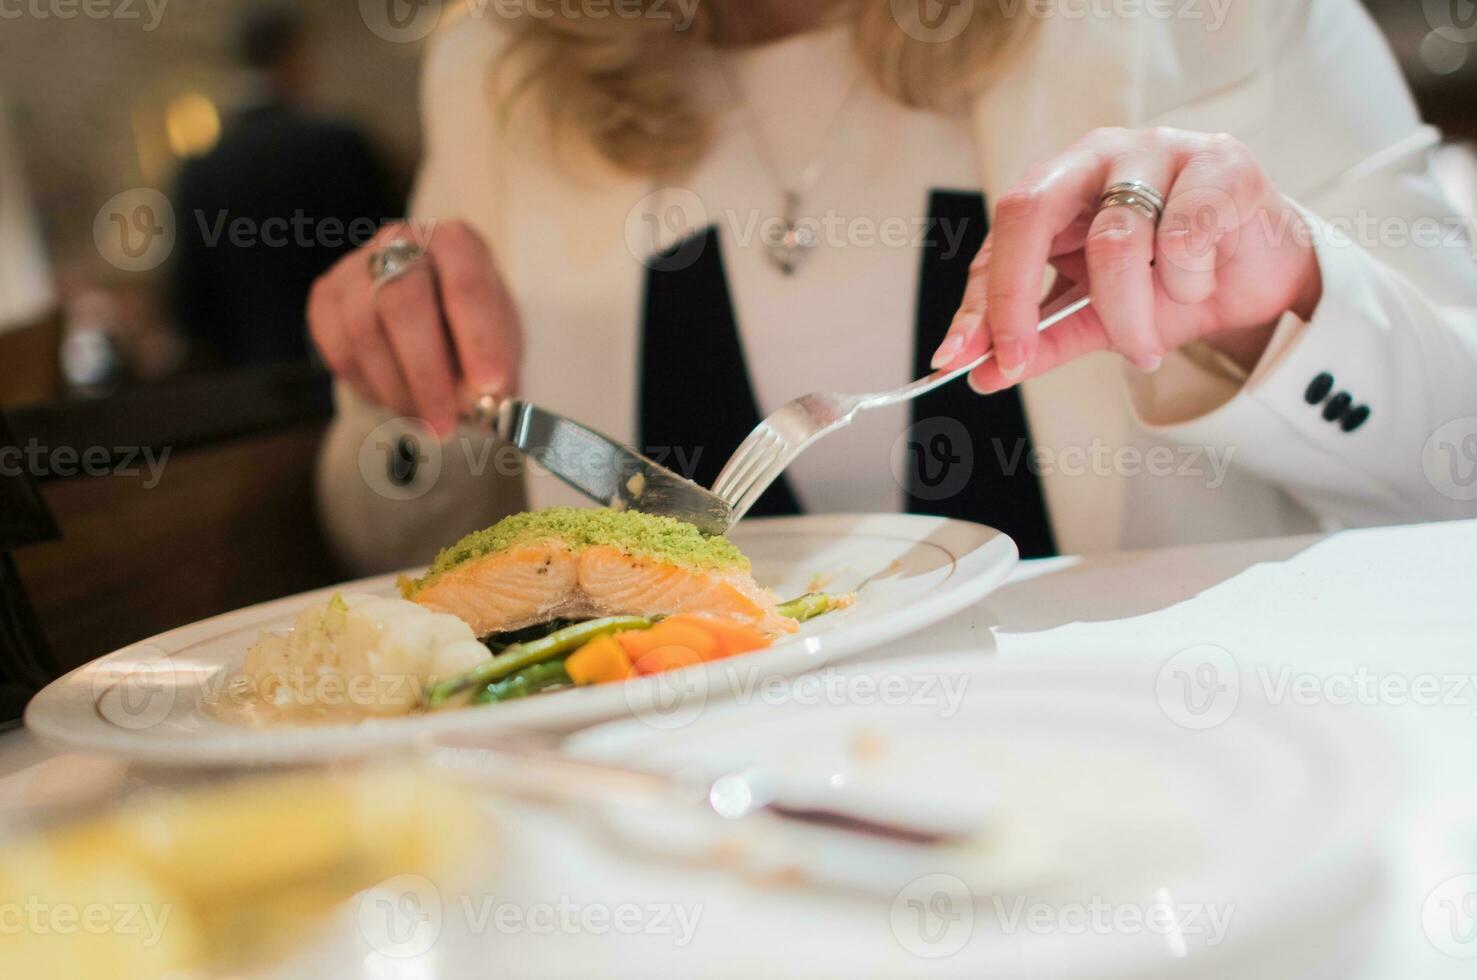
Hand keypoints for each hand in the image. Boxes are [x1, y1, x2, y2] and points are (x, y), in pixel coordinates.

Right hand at [308, 220, 521, 436]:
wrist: (428, 315)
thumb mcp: (498, 346)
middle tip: (444, 424)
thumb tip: (481, 405)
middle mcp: (401, 242)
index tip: (490, 386)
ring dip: (396, 387)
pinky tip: (396, 398)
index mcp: (457, 244)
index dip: (479, 339)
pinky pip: (338, 349)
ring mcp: (355, 266)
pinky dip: (368, 386)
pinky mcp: (325, 296)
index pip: (466, 286)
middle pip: (402, 304)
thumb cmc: (470, 328)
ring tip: (426, 418)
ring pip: (364, 330)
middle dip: (426, 374)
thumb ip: (491, 373)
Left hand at [931, 127, 1323, 391]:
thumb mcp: (1094, 320)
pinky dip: (1186, 283)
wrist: (1259, 279)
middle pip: (1030, 211)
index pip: (1001, 236)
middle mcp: (1100, 154)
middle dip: (1015, 298)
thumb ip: (1040, 340)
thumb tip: (980, 374)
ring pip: (1114, 243)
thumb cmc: (1168, 287)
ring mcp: (1160, 149)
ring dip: (1126, 316)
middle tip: (1017, 359)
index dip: (979, 301)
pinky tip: (1199, 286)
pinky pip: (1183, 240)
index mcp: (1059, 183)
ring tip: (1145, 344)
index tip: (959, 358)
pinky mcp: (1222, 162)